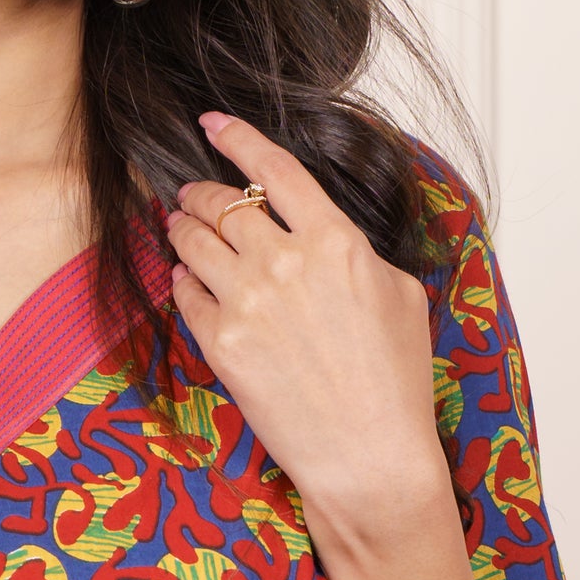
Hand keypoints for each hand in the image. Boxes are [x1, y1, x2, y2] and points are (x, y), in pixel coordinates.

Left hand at [167, 111, 446, 542]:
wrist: (368, 456)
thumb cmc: (395, 383)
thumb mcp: (401, 296)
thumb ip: (357, 253)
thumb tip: (326, 237)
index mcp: (335, 242)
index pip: (274, 169)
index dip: (238, 138)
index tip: (214, 123)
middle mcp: (285, 263)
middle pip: (221, 203)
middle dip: (201, 192)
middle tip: (192, 194)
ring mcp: (247, 303)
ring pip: (193, 242)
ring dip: (182, 228)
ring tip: (179, 227)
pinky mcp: (220, 343)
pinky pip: (185, 294)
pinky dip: (182, 280)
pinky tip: (187, 280)